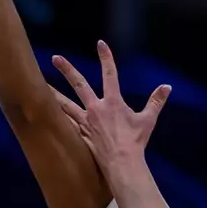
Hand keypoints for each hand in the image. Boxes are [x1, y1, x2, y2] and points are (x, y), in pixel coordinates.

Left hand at [51, 41, 170, 171]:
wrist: (122, 163)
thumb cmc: (136, 142)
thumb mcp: (148, 120)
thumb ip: (156, 101)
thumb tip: (167, 87)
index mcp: (113, 102)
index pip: (110, 74)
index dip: (106, 57)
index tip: (100, 43)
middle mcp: (96, 108)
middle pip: (79, 84)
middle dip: (68, 70)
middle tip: (55, 58)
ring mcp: (85, 121)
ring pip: (64, 103)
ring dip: (52, 93)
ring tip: (39, 85)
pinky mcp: (79, 134)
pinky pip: (65, 123)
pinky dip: (55, 117)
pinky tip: (43, 113)